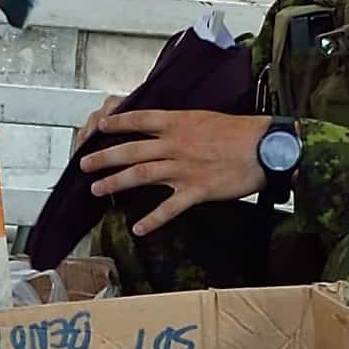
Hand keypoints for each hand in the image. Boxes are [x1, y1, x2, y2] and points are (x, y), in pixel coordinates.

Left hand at [84, 107, 271, 236]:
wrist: (265, 147)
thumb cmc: (241, 132)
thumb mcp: (206, 118)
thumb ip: (183, 125)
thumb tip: (167, 128)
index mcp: (178, 123)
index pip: (139, 120)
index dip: (116, 123)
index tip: (99, 127)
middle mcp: (175, 145)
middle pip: (131, 150)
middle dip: (104, 157)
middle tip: (84, 165)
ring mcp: (183, 169)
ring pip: (141, 175)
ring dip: (116, 183)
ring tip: (97, 190)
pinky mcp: (197, 191)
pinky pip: (170, 208)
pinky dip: (153, 220)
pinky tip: (138, 229)